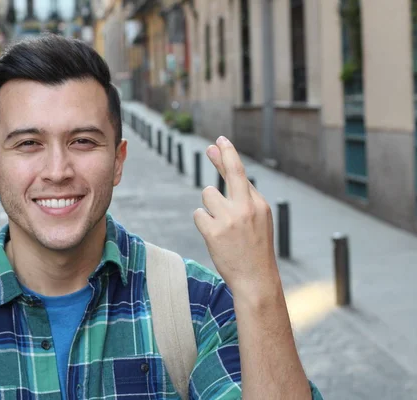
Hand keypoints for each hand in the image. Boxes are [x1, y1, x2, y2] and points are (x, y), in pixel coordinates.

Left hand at [193, 136, 279, 297]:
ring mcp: (229, 219)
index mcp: (259, 204)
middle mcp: (246, 207)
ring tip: (222, 226)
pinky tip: (215, 236)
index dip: (229, 155)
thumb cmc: (255, 248)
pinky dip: (203, 223)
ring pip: (207, 195)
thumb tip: (227, 174)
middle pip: (229, 172)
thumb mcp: (258, 220)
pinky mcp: (213, 231)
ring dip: (209, 207)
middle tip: (211, 145)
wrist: (255, 279)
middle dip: (220, 156)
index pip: (240, 173)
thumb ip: (243, 197)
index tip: (221, 141)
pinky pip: (198, 214)